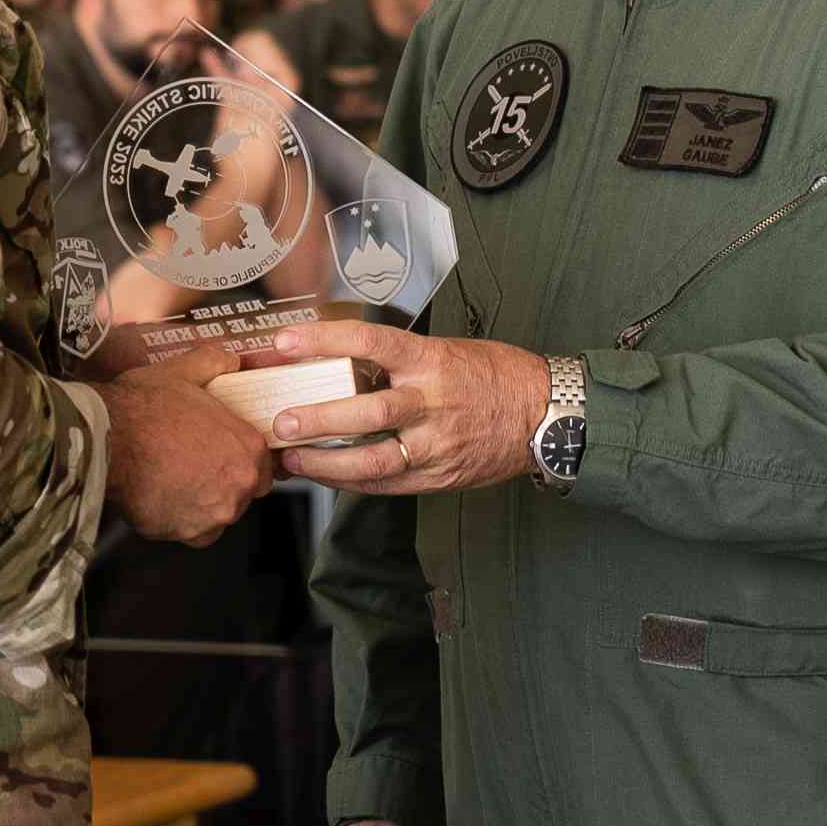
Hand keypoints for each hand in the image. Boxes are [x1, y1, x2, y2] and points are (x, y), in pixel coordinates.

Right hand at [100, 355, 275, 542]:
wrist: (106, 440)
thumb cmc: (142, 408)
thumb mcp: (184, 370)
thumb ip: (215, 362)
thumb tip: (228, 361)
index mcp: (247, 448)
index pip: (263, 464)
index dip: (240, 456)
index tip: (222, 452)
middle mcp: (238, 485)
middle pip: (243, 491)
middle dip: (223, 480)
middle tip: (194, 463)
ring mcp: (213, 513)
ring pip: (218, 513)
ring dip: (203, 501)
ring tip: (174, 477)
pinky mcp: (184, 533)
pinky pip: (191, 531)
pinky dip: (180, 518)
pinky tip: (163, 495)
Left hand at [265, 322, 547, 495]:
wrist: (546, 416)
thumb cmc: (497, 376)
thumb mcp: (449, 351)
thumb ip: (401, 362)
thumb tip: (344, 365)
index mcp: (433, 361)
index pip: (370, 343)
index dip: (324, 340)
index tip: (286, 341)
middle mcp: (433, 402)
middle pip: (367, 411)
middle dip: (318, 419)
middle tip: (281, 422)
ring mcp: (437, 444)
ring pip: (374, 459)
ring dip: (326, 463)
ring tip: (292, 460)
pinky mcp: (440, 476)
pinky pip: (388, 485)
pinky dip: (353, 483)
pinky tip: (328, 478)